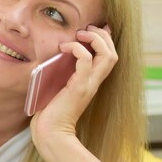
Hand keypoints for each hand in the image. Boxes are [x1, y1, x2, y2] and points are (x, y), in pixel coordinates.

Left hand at [30, 25, 116, 144]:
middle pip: (112, 53)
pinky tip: (64, 48)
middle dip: (102, 36)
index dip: (105, 41)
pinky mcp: (79, 87)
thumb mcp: (58, 87)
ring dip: (95, 39)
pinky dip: (77, 49)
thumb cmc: (49, 112)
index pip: (108, 57)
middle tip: (86, 29)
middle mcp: (94, 83)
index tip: (90, 31)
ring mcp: (89, 85)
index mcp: (91, 82)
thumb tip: (55, 57)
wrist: (49, 131)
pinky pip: (85, 60)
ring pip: (107, 55)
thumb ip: (61, 74)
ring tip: (80, 34)